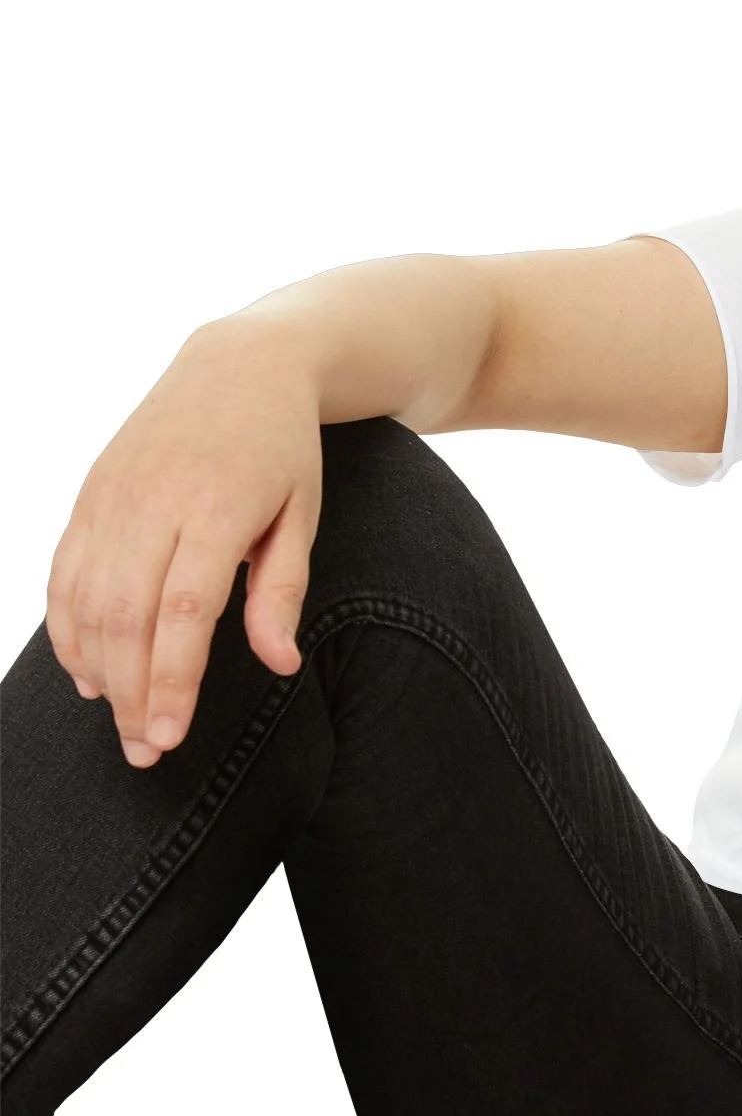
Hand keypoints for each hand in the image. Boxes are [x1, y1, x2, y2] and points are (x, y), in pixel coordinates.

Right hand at [46, 320, 324, 766]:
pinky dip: (67, 626)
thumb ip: (283, 590)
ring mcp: (112, 496)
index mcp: (217, 506)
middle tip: (145, 751)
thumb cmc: (283, 449)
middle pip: (126, 615)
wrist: (238, 365)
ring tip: (118, 722)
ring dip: (96, 668)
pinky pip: (64, 571)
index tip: (170, 736)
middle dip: (130, 691)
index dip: (170, 680)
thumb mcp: (302, 513)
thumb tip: (280, 665)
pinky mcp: (89, 495)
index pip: (183, 612)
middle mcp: (153, 501)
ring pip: (86, 599)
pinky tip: (86, 671)